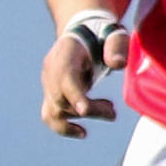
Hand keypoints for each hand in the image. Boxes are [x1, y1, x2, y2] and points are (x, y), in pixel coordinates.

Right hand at [39, 17, 121, 136]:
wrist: (84, 32)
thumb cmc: (103, 34)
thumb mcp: (114, 34)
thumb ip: (116, 46)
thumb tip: (117, 64)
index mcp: (65, 54)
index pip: (64, 78)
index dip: (73, 95)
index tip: (85, 110)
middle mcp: (51, 70)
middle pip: (61, 99)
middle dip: (90, 109)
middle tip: (113, 110)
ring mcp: (49, 83)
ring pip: (54, 111)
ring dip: (81, 118)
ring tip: (109, 112)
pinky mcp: (51, 94)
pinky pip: (50, 115)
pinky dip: (64, 128)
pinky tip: (83, 133)